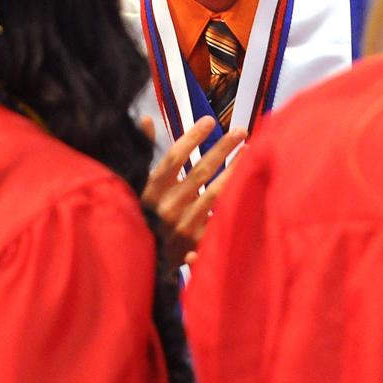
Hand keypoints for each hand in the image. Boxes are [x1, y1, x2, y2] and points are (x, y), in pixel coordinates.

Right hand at [139, 116, 246, 270]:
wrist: (134, 263)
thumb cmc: (135, 216)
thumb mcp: (133, 184)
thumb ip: (142, 151)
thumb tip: (146, 119)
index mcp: (151, 190)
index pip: (174, 157)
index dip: (192, 137)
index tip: (210, 120)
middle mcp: (169, 206)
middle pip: (200, 171)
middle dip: (222, 149)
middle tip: (242, 130)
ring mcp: (184, 225)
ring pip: (215, 194)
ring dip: (233, 171)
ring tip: (249, 152)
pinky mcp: (196, 242)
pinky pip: (219, 219)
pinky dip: (233, 203)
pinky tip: (249, 187)